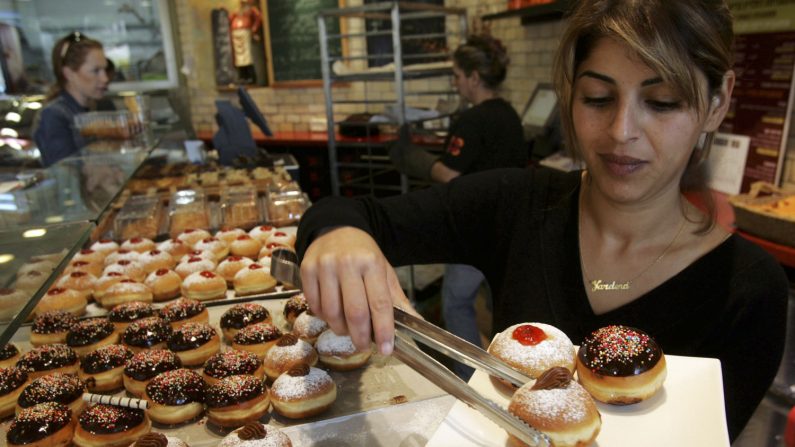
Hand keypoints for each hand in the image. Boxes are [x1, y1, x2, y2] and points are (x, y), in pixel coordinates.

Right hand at [300, 227, 413, 354]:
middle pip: (355, 312)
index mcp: (372, 263)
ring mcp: (324, 266)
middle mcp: (347, 263)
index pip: (379, 303)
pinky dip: (324, 318)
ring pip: (332, 313)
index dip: (383, 330)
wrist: (336, 228)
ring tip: (348, 329)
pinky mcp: (307, 270)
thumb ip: (398, 300)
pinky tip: (332, 314)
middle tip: (364, 346)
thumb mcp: (385, 271)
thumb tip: (417, 324)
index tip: (387, 349)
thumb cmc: (364, 254)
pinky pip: (314, 306)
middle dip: (361, 337)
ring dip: (341, 329)